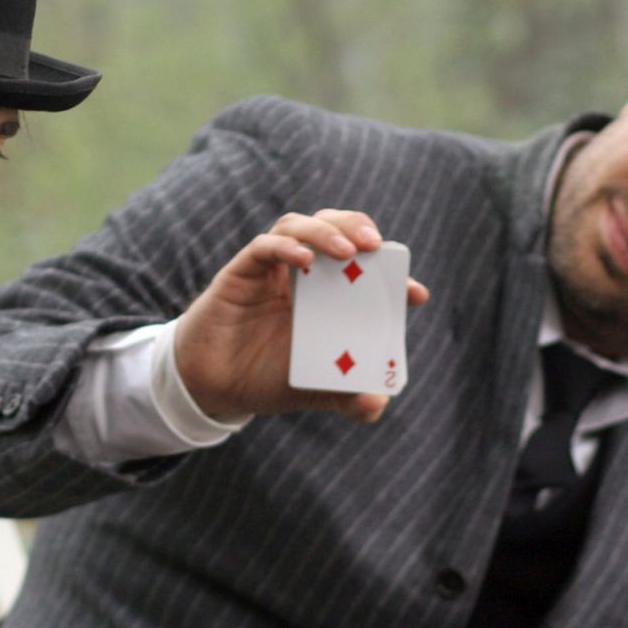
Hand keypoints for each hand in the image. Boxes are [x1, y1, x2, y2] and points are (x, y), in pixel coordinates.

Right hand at [172, 209, 429, 422]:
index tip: (414, 294)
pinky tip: (302, 260)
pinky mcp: (241, 272)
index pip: (364, 266)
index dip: (392, 272)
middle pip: (333, 226)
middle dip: (357, 227)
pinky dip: (286, 246)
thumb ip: (345, 396)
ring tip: (347, 252)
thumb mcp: (313, 391)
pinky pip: (264, 247)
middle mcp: (301, 273)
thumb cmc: (265, 379)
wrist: (213, 387)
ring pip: (300, 224)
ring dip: (327, 231)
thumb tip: (377, 403)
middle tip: (376, 246)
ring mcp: (271, 269)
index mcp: (327, 293)